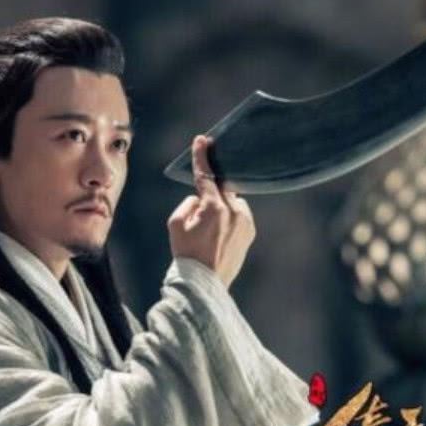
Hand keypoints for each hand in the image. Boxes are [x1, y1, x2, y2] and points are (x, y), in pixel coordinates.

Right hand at [167, 135, 255, 287]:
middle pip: (222, 189)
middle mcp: (235, 212)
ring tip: (209, 231)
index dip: (201, 157)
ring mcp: (246, 223)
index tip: (202, 140)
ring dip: (221, 207)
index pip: (206, 176)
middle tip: (202, 207)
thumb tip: (201, 199)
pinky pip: (238, 215)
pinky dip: (229, 218)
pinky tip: (218, 236)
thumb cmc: (186, 254)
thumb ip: (188, 203)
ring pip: (231, 202)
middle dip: (210, 192)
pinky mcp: (250, 232)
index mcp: (215, 209)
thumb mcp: (175, 224)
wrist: (204, 284)